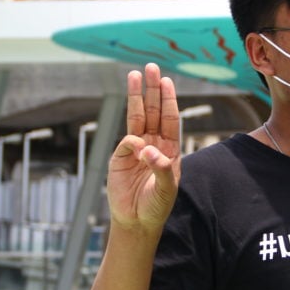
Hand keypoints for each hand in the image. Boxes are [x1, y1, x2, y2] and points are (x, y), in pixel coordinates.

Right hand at [107, 64, 180, 231]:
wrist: (137, 221)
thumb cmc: (157, 206)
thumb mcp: (167, 189)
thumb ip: (162, 168)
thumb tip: (147, 148)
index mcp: (169, 149)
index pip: (169, 118)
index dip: (168, 99)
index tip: (166, 81)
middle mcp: (153, 145)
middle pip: (153, 111)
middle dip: (152, 89)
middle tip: (151, 67)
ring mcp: (135, 150)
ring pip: (137, 118)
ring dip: (136, 97)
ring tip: (134, 74)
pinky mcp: (120, 158)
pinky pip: (126, 142)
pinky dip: (131, 141)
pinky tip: (137, 148)